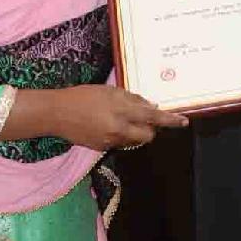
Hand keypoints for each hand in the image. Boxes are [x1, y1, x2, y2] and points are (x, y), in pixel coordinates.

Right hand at [49, 87, 187, 149]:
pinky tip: (106, 125)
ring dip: (135, 131)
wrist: (56, 114)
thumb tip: (151, 107)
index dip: (170, 120)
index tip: (184, 122)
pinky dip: (121, 135)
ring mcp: (111, 141)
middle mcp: (119, 129)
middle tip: (143, 117)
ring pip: (135, 140)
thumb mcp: (109, 91)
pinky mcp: (103, 149)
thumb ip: (132, 99)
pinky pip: (121, 143)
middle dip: (151, 128)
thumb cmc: (82, 96)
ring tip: (120, 118)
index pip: (153, 117)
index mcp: (121, 111)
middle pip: (148, 135)